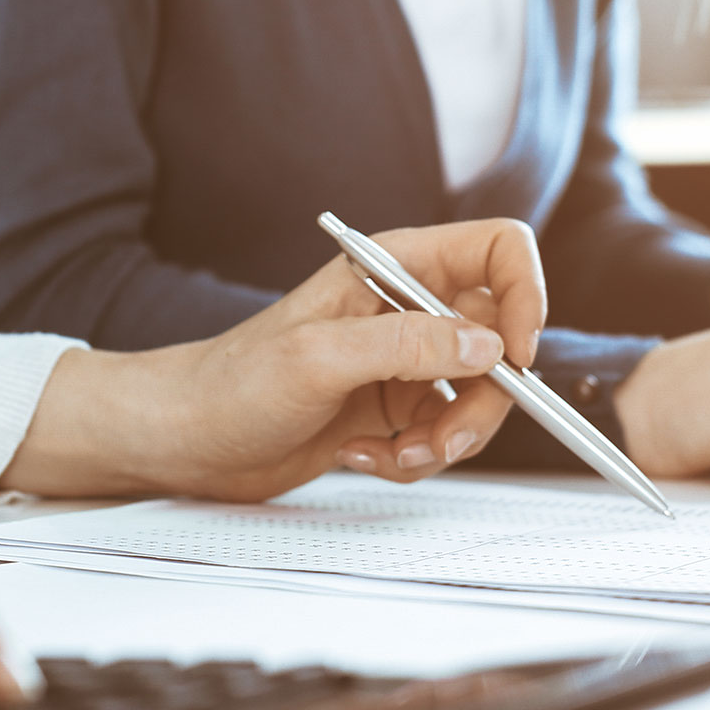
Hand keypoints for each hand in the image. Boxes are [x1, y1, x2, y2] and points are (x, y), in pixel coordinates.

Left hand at [0, 219, 545, 500]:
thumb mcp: (319, 359)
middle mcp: (409, 309)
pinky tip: (367, 456)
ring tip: (394, 454)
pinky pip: (445, 435)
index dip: (526, 296)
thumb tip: (489, 346)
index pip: (498, 251)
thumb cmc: (230, 383)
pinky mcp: (396, 409)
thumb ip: (408, 344)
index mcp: (396, 267)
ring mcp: (406, 362)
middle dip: (484, 398)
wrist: (184, 440)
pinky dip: (418, 458)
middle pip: (501, 340)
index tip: (516, 354)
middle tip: (444, 436)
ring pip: (479, 397)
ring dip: (450, 438)